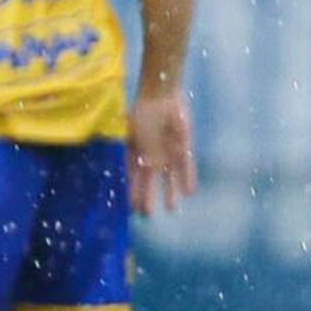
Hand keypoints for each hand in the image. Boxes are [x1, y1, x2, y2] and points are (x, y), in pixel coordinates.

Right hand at [128, 89, 197, 212]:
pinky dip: (188, 178)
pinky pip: (186, 167)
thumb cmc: (142, 113)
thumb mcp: (130, 135)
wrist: (161, 95)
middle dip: (148, 198)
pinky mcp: (183, 148)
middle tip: (146, 215)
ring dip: (170, 193)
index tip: (129, 208)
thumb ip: (127, 154)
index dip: (132, 192)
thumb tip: (120, 174)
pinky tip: (189, 193)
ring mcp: (168, 154)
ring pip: (170, 178)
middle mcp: (153, 157)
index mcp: (138, 154)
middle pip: (150, 183)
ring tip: (171, 209)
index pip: (133, 178)